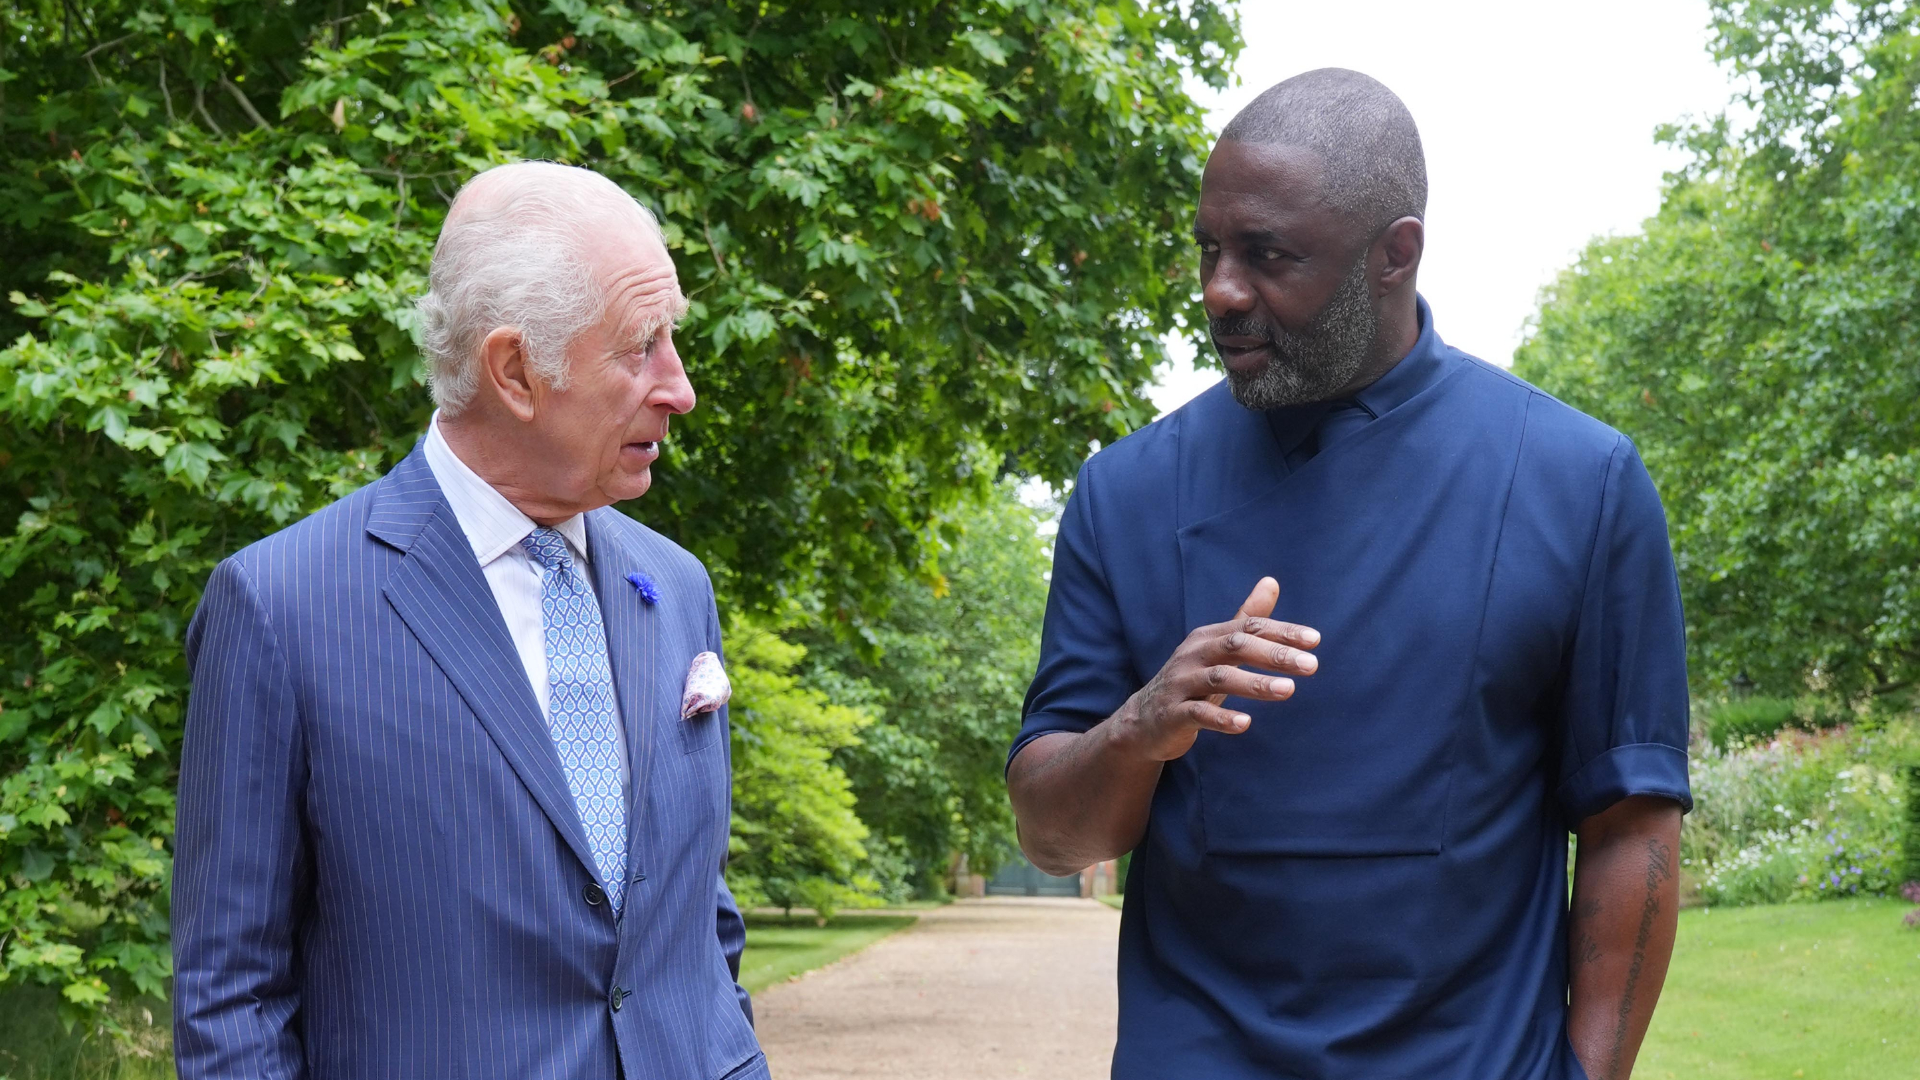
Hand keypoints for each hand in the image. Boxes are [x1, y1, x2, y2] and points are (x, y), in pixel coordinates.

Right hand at [1107, 577, 1319, 761]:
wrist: (1144, 720)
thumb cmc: (1191, 681)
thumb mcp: (1218, 649)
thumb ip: (1246, 619)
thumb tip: (1272, 581)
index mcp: (1208, 637)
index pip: (1248, 626)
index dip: (1282, 632)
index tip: (1315, 641)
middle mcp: (1193, 655)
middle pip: (1235, 646)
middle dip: (1274, 654)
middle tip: (1311, 665)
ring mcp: (1180, 683)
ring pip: (1219, 678)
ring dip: (1255, 684)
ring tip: (1289, 690)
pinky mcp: (1172, 713)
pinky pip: (1197, 713)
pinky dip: (1221, 718)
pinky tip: (1245, 724)